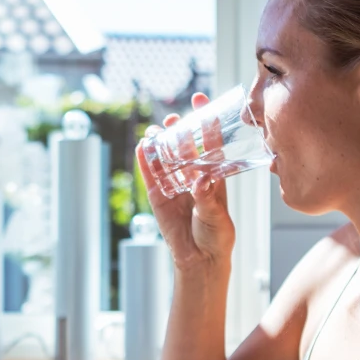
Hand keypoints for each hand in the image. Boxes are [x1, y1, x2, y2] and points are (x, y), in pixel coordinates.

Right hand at [137, 93, 235, 271]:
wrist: (200, 260)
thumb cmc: (216, 236)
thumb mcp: (217, 216)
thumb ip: (207, 198)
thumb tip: (201, 180)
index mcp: (213, 176)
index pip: (210, 143)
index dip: (205, 121)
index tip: (202, 100)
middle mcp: (193, 176)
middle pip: (184, 146)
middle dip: (180, 129)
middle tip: (175, 117)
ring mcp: (174, 185)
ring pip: (165, 158)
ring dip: (160, 143)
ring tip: (157, 130)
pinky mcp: (158, 197)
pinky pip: (150, 176)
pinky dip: (145, 162)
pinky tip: (142, 147)